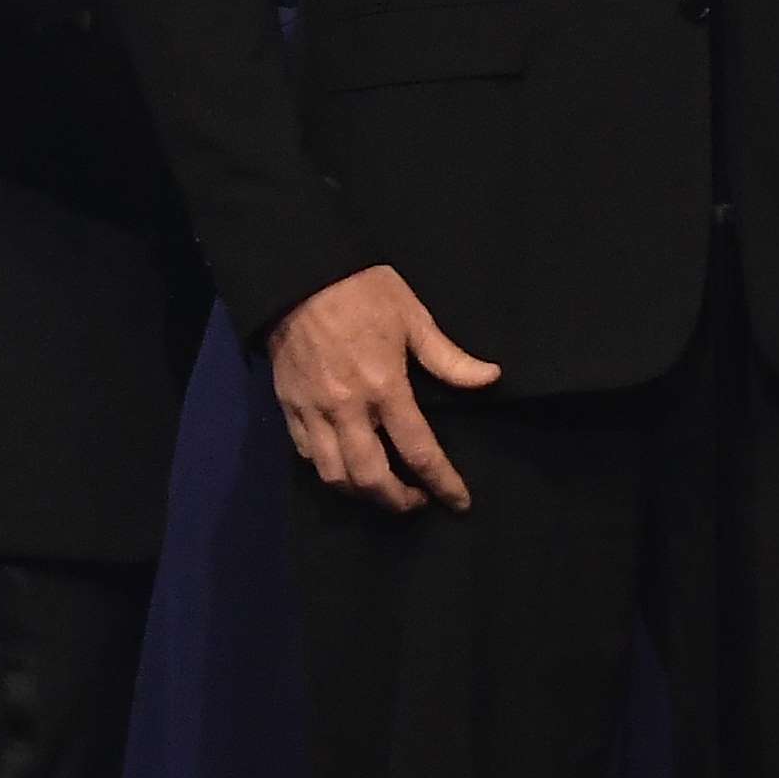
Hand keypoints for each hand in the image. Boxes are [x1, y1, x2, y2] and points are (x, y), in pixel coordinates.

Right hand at [268, 266, 501, 511]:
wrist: (298, 274)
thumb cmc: (362, 290)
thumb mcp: (413, 317)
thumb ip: (449, 358)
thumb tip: (490, 378)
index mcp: (384, 387)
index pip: (419, 451)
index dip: (443, 483)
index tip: (459, 502)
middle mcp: (347, 408)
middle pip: (371, 478)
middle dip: (397, 502)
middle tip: (418, 502)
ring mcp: (312, 411)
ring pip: (334, 476)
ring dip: (362, 493)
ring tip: (384, 489)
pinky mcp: (287, 406)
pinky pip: (306, 455)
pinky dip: (329, 470)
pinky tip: (347, 466)